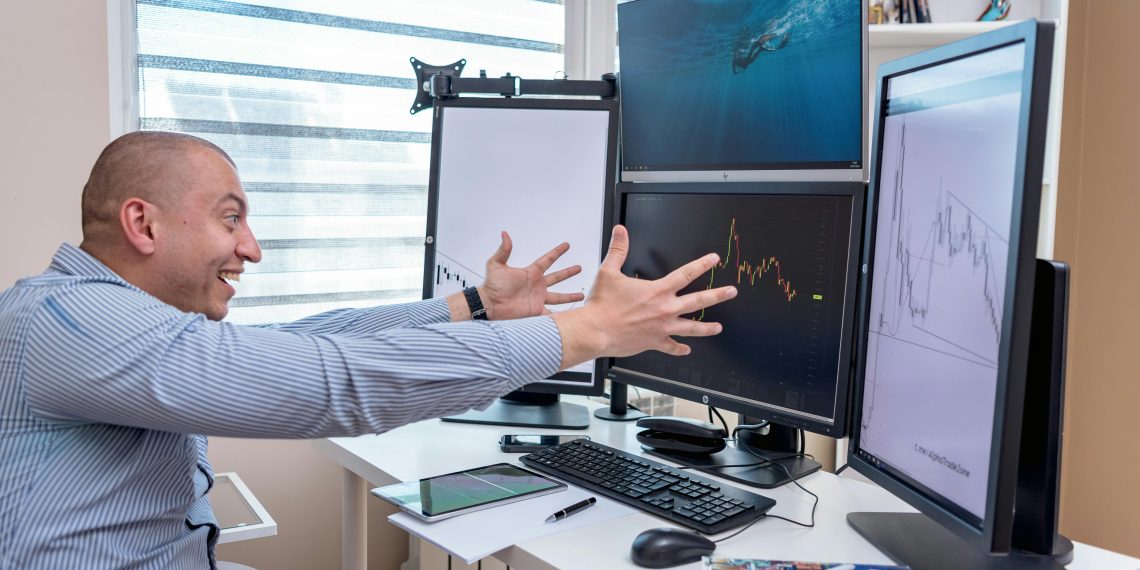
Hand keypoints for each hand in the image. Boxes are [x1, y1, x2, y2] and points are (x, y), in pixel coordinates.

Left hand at [479, 231, 583, 319]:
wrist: (489, 305)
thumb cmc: (491, 285)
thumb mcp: (496, 264)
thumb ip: (503, 250)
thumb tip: (504, 234)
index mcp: (531, 273)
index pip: (547, 260)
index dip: (557, 252)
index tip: (566, 245)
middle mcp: (537, 285)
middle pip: (557, 277)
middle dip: (568, 272)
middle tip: (579, 267)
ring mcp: (538, 298)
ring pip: (559, 297)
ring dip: (570, 296)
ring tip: (581, 296)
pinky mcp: (536, 311)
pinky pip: (551, 314)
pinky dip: (560, 316)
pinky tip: (570, 317)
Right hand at [551, 225, 735, 368]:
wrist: (595, 330)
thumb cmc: (602, 304)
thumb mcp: (609, 271)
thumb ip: (618, 249)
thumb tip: (620, 231)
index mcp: (657, 291)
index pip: (686, 274)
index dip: (702, 265)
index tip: (714, 260)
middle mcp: (664, 309)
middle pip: (698, 301)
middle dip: (717, 296)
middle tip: (731, 292)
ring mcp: (662, 327)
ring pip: (691, 328)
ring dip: (707, 328)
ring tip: (718, 328)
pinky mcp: (654, 342)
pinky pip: (671, 347)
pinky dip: (680, 349)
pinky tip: (686, 350)